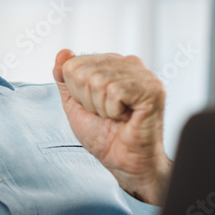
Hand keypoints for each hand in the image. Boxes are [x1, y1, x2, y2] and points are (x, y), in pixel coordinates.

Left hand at [53, 49, 170, 205]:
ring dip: (101, 108)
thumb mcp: (75, 104)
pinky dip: (113, 111)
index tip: (94, 107)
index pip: (72, 65)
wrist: (123, 161)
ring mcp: (143, 74)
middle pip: (83, 72)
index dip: (76, 93)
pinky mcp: (152, 88)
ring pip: (99, 81)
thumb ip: (65, 78)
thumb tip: (62, 53)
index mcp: (112, 63)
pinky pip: (115, 91)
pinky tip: (126, 117)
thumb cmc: (103, 134)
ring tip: (117, 116)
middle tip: (106, 114)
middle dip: (87, 101)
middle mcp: (129, 63)